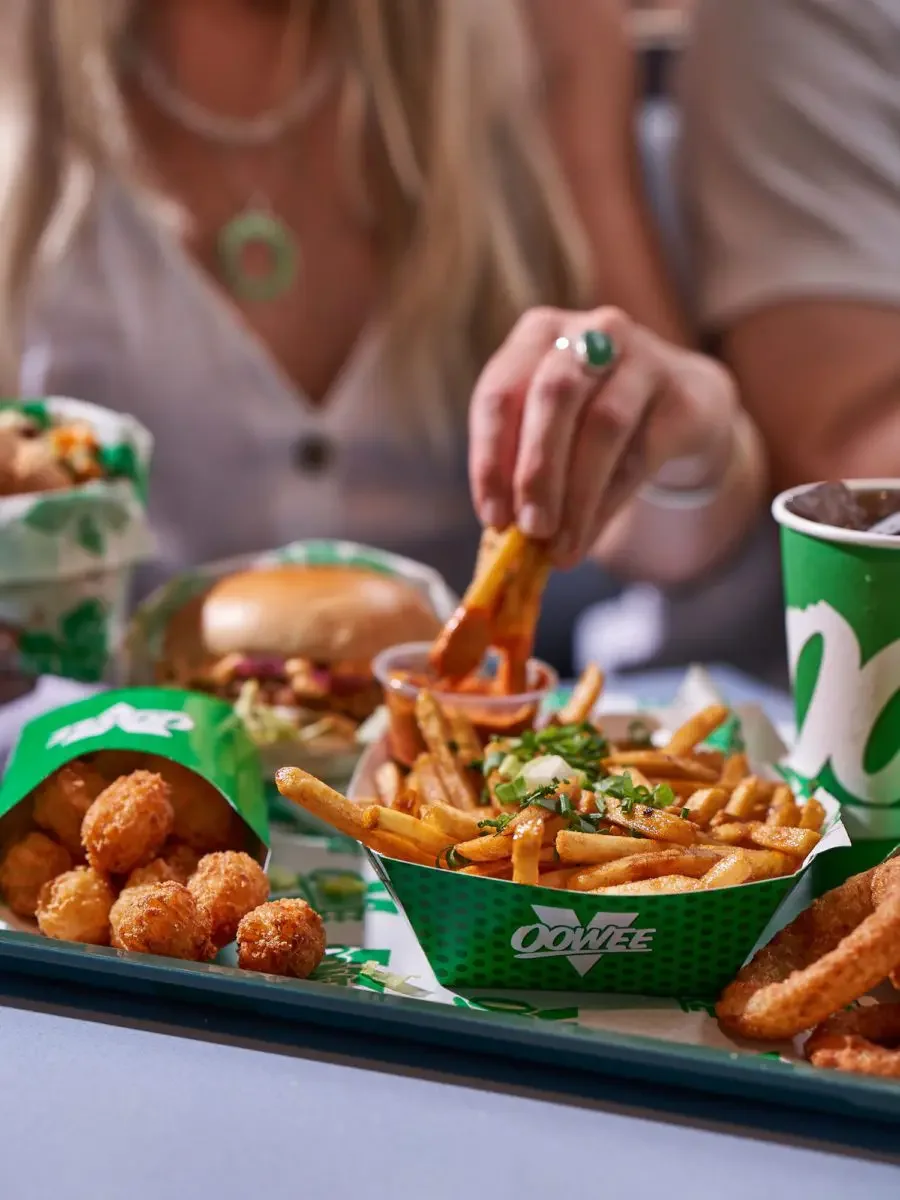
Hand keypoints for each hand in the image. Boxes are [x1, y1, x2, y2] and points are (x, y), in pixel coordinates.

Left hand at [468, 306, 738, 567]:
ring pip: (602, 424)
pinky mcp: (682, 392)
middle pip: (553, 397)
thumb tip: (505, 538)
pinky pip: (642, 450)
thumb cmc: (592, 422)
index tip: (493, 518)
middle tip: (532, 530)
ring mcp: (642, 355)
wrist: (680, 408)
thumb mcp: (550, 433)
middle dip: (537, 472)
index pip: (499, 394)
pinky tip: (591, 532)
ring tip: (562, 546)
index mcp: (537, 335)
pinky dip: (610, 500)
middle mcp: (589, 332)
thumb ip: (523, 471)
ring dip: (577, 495)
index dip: (490, 460)